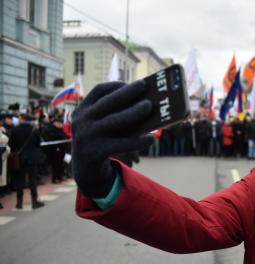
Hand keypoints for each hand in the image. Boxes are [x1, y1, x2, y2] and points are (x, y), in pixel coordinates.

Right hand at [72, 80, 153, 197]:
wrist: (85, 169)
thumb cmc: (101, 140)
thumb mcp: (102, 125)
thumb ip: (116, 114)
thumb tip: (145, 104)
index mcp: (82, 110)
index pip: (98, 91)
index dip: (115, 85)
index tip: (131, 83)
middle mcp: (82, 121)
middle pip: (107, 103)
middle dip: (127, 93)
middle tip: (144, 86)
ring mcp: (87, 137)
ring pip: (114, 121)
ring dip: (134, 112)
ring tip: (150, 106)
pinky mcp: (96, 152)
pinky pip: (121, 144)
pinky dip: (138, 141)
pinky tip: (151, 138)